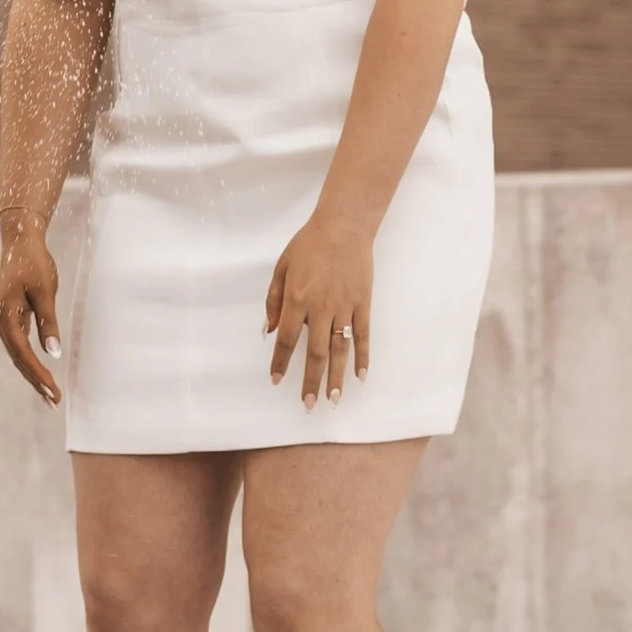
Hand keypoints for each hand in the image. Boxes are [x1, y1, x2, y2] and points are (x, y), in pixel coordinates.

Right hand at [0, 227, 63, 404]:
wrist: (20, 241)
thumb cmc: (34, 263)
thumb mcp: (45, 292)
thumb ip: (48, 322)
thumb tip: (54, 353)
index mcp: (5, 317)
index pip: (23, 353)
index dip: (38, 374)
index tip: (53, 391)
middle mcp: (0, 322)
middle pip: (19, 358)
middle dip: (36, 380)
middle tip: (54, 401)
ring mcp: (3, 321)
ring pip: (18, 354)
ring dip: (33, 374)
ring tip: (50, 394)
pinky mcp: (10, 318)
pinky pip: (19, 345)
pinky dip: (30, 360)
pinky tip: (40, 372)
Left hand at [265, 207, 373, 404]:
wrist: (343, 226)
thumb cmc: (308, 245)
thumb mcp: (282, 267)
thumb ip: (273, 300)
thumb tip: (268, 331)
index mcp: (297, 299)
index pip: (287, 339)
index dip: (281, 362)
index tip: (276, 380)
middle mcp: (320, 308)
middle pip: (315, 353)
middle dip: (310, 381)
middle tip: (307, 404)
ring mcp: (344, 307)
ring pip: (340, 350)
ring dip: (336, 377)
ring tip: (334, 399)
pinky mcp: (363, 304)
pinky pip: (363, 336)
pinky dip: (363, 357)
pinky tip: (360, 376)